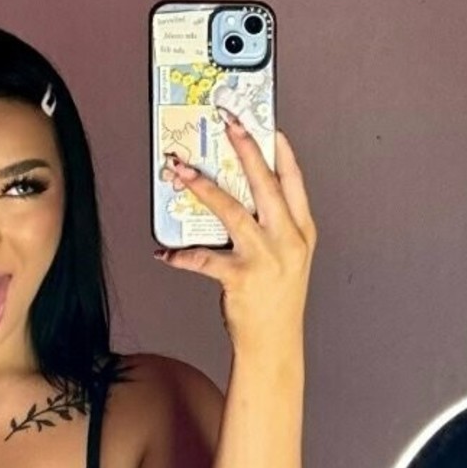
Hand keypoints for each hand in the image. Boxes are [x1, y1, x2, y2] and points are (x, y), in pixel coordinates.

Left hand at [155, 112, 316, 354]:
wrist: (274, 344)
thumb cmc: (277, 300)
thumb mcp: (288, 258)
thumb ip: (273, 227)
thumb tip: (239, 195)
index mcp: (302, 232)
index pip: (294, 183)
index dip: (282, 152)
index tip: (269, 126)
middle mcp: (288, 241)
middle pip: (265, 185)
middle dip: (245, 149)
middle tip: (229, 123)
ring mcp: (266, 258)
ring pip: (232, 211)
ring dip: (202, 187)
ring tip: (181, 171)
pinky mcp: (241, 277)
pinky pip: (204, 259)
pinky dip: (181, 255)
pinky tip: (165, 252)